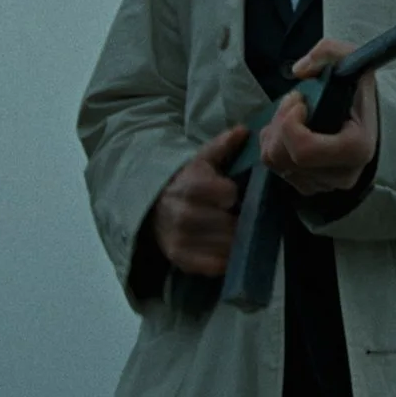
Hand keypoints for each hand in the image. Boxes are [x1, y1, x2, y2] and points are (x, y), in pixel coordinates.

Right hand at [148, 125, 248, 275]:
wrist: (152, 206)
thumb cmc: (185, 181)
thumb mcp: (201, 160)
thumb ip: (222, 145)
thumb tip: (243, 130)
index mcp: (190, 186)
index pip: (228, 194)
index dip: (234, 195)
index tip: (231, 196)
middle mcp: (184, 214)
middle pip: (231, 224)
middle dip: (239, 220)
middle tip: (237, 217)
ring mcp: (181, 239)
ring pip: (226, 246)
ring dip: (234, 240)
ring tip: (230, 231)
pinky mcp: (180, 259)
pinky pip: (215, 266)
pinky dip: (224, 259)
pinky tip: (222, 247)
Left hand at [260, 39, 379, 196]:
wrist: (368, 118)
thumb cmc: (358, 91)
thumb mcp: (351, 60)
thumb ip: (328, 52)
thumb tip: (299, 70)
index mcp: (356, 149)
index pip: (303, 150)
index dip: (289, 123)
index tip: (298, 101)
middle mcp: (342, 175)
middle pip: (284, 158)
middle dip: (278, 125)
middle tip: (292, 103)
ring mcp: (326, 185)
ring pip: (276, 164)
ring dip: (274, 134)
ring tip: (290, 116)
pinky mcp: (311, 188)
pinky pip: (276, 171)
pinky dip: (275, 147)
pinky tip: (290, 132)